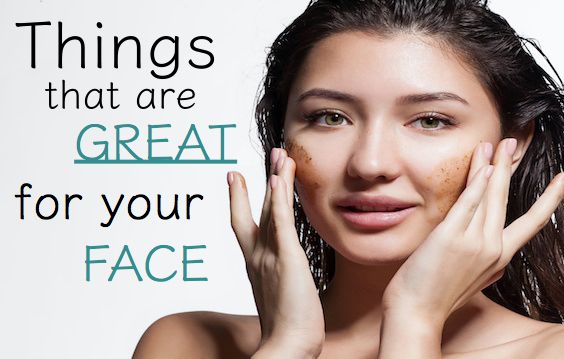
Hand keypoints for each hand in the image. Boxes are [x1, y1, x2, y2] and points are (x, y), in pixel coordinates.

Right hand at [227, 148, 323, 357]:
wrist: (287, 348)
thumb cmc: (287, 331)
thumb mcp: (279, 298)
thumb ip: (278, 281)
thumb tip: (284, 279)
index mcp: (255, 265)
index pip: (246, 225)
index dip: (240, 200)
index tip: (236, 178)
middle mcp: (257, 257)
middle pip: (255, 209)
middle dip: (262, 180)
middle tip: (271, 154)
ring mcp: (269, 257)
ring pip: (270, 209)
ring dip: (276, 180)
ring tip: (281, 155)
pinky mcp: (287, 260)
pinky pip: (281, 224)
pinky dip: (278, 200)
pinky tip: (279, 180)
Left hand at [380, 138, 563, 325]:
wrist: (417, 313)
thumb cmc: (439, 295)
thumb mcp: (474, 278)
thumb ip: (487, 260)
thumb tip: (496, 249)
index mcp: (501, 257)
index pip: (533, 222)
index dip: (550, 198)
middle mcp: (492, 248)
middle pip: (506, 199)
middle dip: (510, 166)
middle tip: (513, 141)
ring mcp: (473, 242)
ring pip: (489, 196)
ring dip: (493, 166)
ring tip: (497, 143)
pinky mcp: (451, 238)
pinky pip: (468, 204)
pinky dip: (477, 183)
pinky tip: (484, 165)